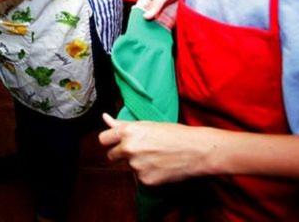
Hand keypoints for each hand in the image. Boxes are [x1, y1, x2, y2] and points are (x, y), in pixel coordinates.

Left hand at [98, 113, 215, 185]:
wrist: (195, 150)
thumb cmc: (173, 133)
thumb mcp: (147, 125)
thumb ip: (123, 124)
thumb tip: (104, 118)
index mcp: (128, 132)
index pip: (103, 139)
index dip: (110, 141)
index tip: (116, 142)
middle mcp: (129, 149)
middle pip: (111, 156)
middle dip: (121, 154)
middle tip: (139, 150)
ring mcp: (136, 166)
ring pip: (128, 167)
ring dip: (137, 164)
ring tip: (156, 157)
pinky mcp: (145, 180)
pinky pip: (140, 178)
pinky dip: (148, 174)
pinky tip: (160, 167)